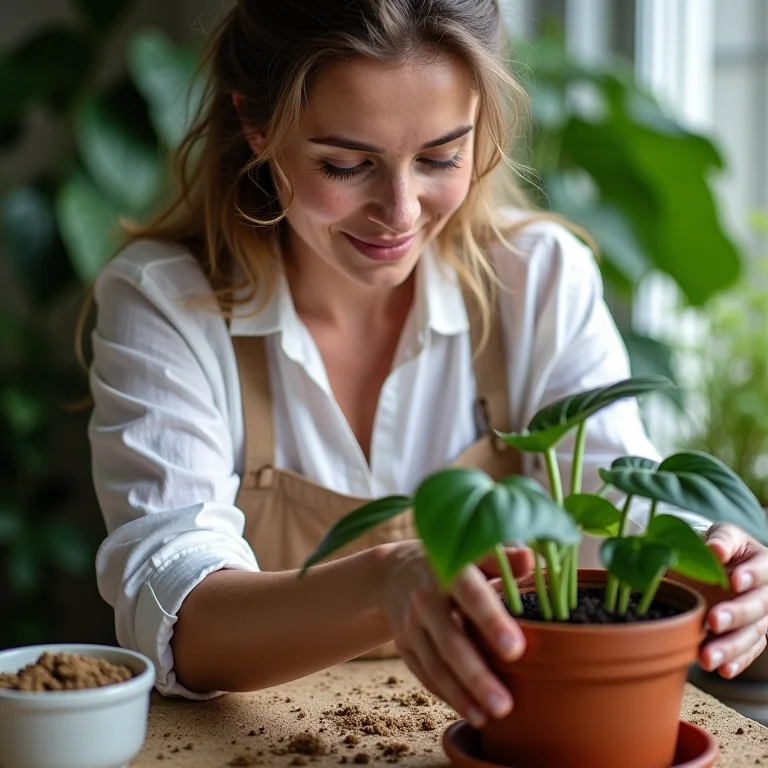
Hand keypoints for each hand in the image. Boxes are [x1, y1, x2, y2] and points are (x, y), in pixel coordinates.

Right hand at [378, 541, 532, 728]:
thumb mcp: (470, 554)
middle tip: (504, 705)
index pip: (471, 596)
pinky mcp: (404, 645)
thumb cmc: (448, 563)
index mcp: (448, 571)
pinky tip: (471, 712)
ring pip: (435, 664)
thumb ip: (501, 559)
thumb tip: (531, 560)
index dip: (491, 622)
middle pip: (450, 641)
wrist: (393, 572)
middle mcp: (425, 598)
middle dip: (476, 675)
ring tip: (490, 716)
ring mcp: (411, 624)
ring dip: (462, 694)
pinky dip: (448, 695)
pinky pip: (425, 674)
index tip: (516, 650)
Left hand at [698, 523, 767, 677]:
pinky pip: (749, 650)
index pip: (763, 570)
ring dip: (731, 647)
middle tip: (714, 621)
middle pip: (759, 606)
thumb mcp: (721, 535)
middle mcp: (767, 593)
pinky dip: (736, 661)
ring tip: (707, 657)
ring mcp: (761, 617)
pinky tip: (723, 670)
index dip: (750, 575)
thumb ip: (721, 540)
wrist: (716, 564)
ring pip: (753, 634)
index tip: (733, 581)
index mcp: (763, 563)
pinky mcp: (752, 635)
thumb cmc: (720, 546)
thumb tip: (716, 550)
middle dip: (737, 614)